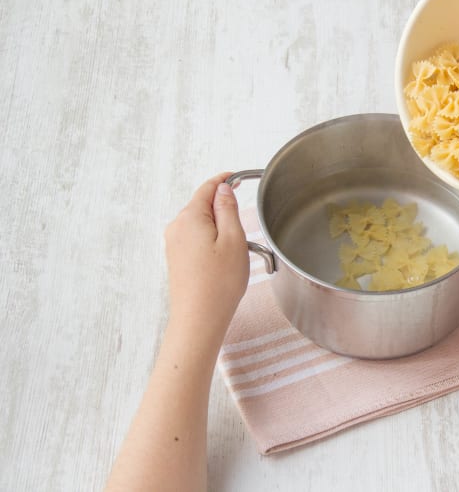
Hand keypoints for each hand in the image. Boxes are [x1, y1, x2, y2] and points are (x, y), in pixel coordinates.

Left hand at [164, 172, 249, 334]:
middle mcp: (177, 228)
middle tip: (245, 217)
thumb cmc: (218, 284)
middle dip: (223, 206)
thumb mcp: (234, 239)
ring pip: (200, 223)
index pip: (207, 188)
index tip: (238, 178)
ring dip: (219, 226)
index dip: (224, 180)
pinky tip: (224, 257)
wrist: (199, 319)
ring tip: (239, 245)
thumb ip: (228, 209)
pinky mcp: (176, 259)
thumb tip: (224, 189)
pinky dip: (211, 239)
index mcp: (190, 218)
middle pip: (202, 204)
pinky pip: (195, 239)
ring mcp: (174, 244)